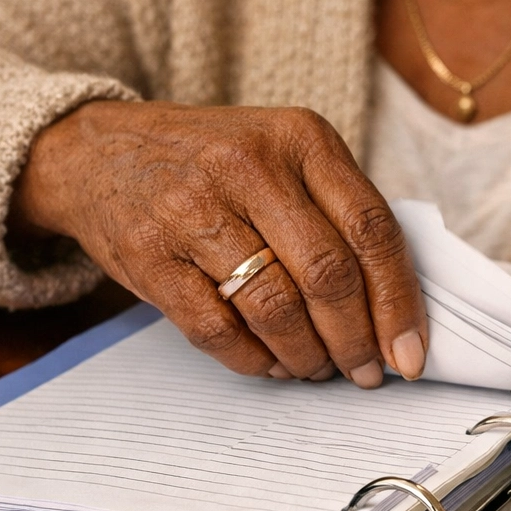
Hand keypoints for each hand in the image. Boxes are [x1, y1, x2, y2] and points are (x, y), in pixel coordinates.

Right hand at [11, 101, 426, 385]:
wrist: (98, 151)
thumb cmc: (216, 166)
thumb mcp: (287, 158)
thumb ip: (341, 216)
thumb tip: (396, 316)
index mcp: (302, 139)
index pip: (373, 231)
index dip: (399, 303)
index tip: (411, 353)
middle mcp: (250, 166)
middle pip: (328, 275)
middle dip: (356, 340)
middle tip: (365, 371)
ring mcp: (193, 208)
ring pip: (276, 308)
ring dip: (307, 356)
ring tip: (316, 369)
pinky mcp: (148, 253)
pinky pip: (217, 329)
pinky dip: (255, 361)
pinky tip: (271, 364)